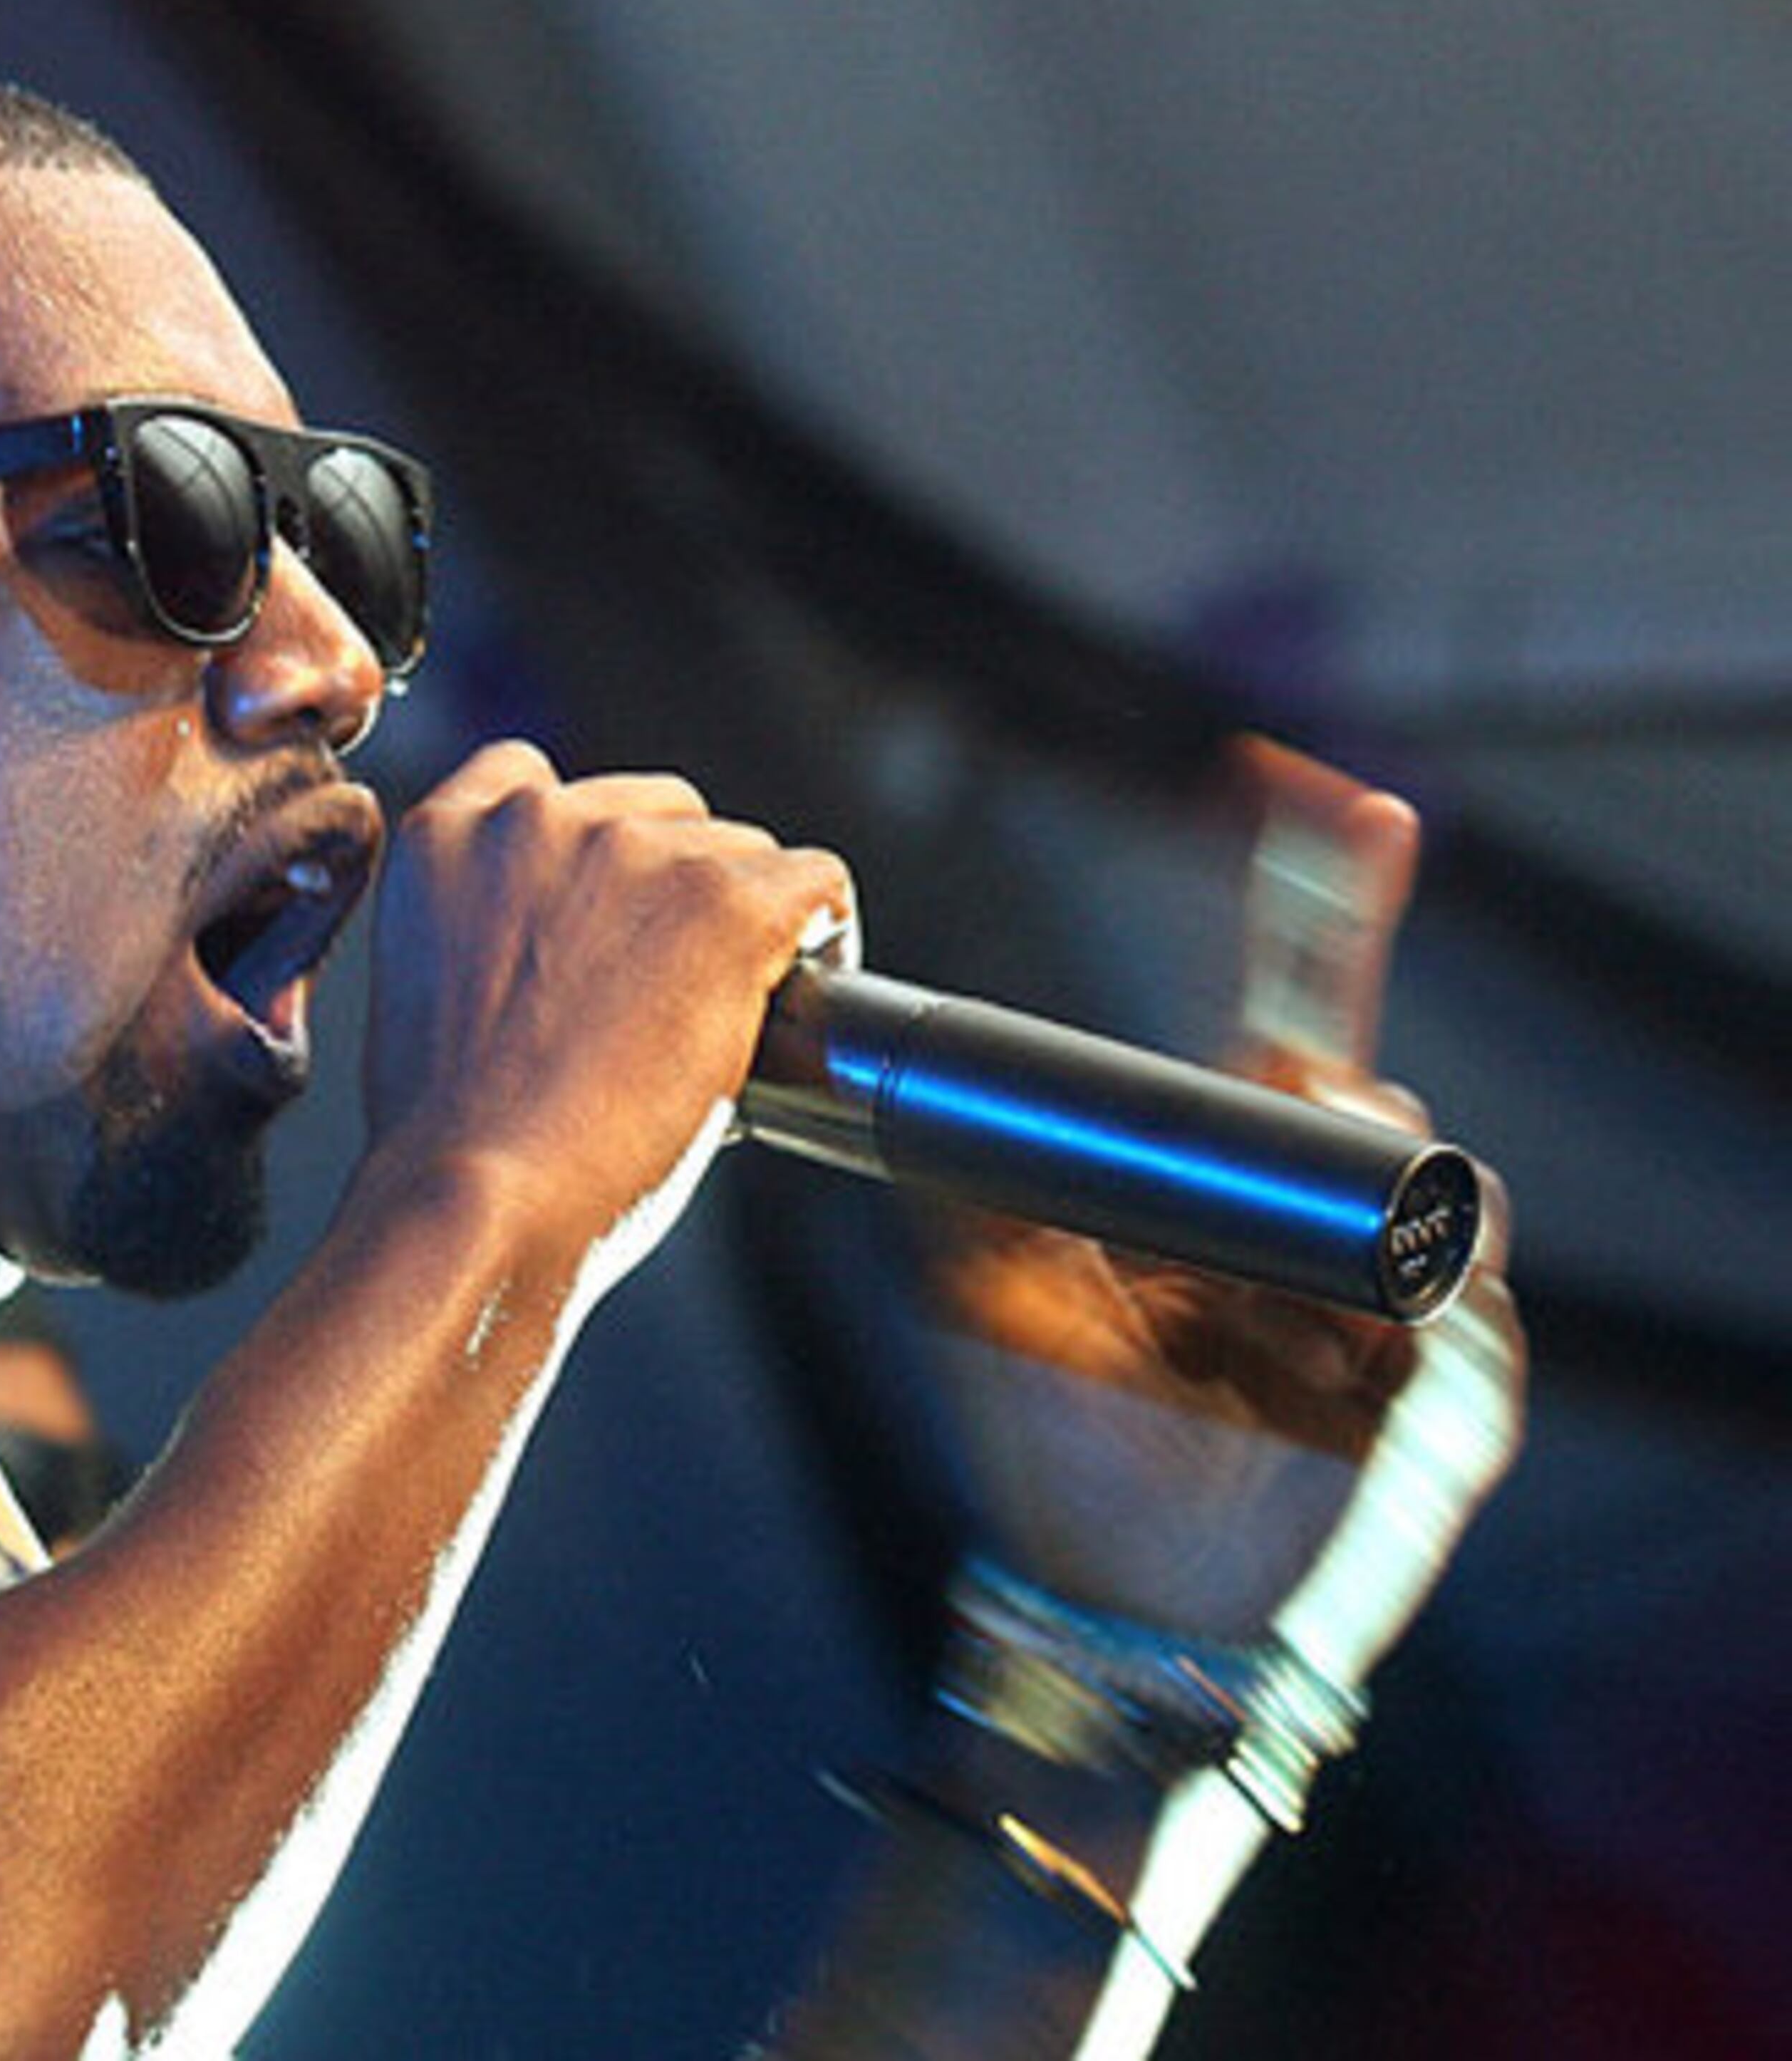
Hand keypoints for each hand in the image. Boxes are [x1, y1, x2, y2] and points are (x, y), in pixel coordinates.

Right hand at [361, 740, 854, 1265]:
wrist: (479, 1200)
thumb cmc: (450, 1140)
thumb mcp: (425, 991)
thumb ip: (485, 930)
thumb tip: (562, 951)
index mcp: (448, 836)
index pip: (540, 785)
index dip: (595, 855)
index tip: (613, 923)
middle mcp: (536, 820)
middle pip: (660, 815)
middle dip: (675, 894)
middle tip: (671, 994)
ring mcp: (634, 851)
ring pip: (741, 853)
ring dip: (744, 924)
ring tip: (724, 1019)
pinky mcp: (726, 901)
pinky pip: (815, 884)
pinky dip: (823, 938)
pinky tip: (796, 1006)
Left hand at [910, 740, 1524, 1653]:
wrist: (1122, 1595)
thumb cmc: (1061, 1443)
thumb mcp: (987, 1294)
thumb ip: (964, 1184)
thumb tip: (918, 1083)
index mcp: (1218, 1173)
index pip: (1278, 1009)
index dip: (1302, 900)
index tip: (1302, 795)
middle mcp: (1312, 1212)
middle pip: (1363, 1084)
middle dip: (1332, 1076)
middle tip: (1288, 1094)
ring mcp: (1390, 1292)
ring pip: (1434, 1187)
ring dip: (1367, 1205)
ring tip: (1277, 1301)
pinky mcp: (1450, 1385)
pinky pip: (1472, 1320)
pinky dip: (1413, 1329)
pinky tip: (1337, 1366)